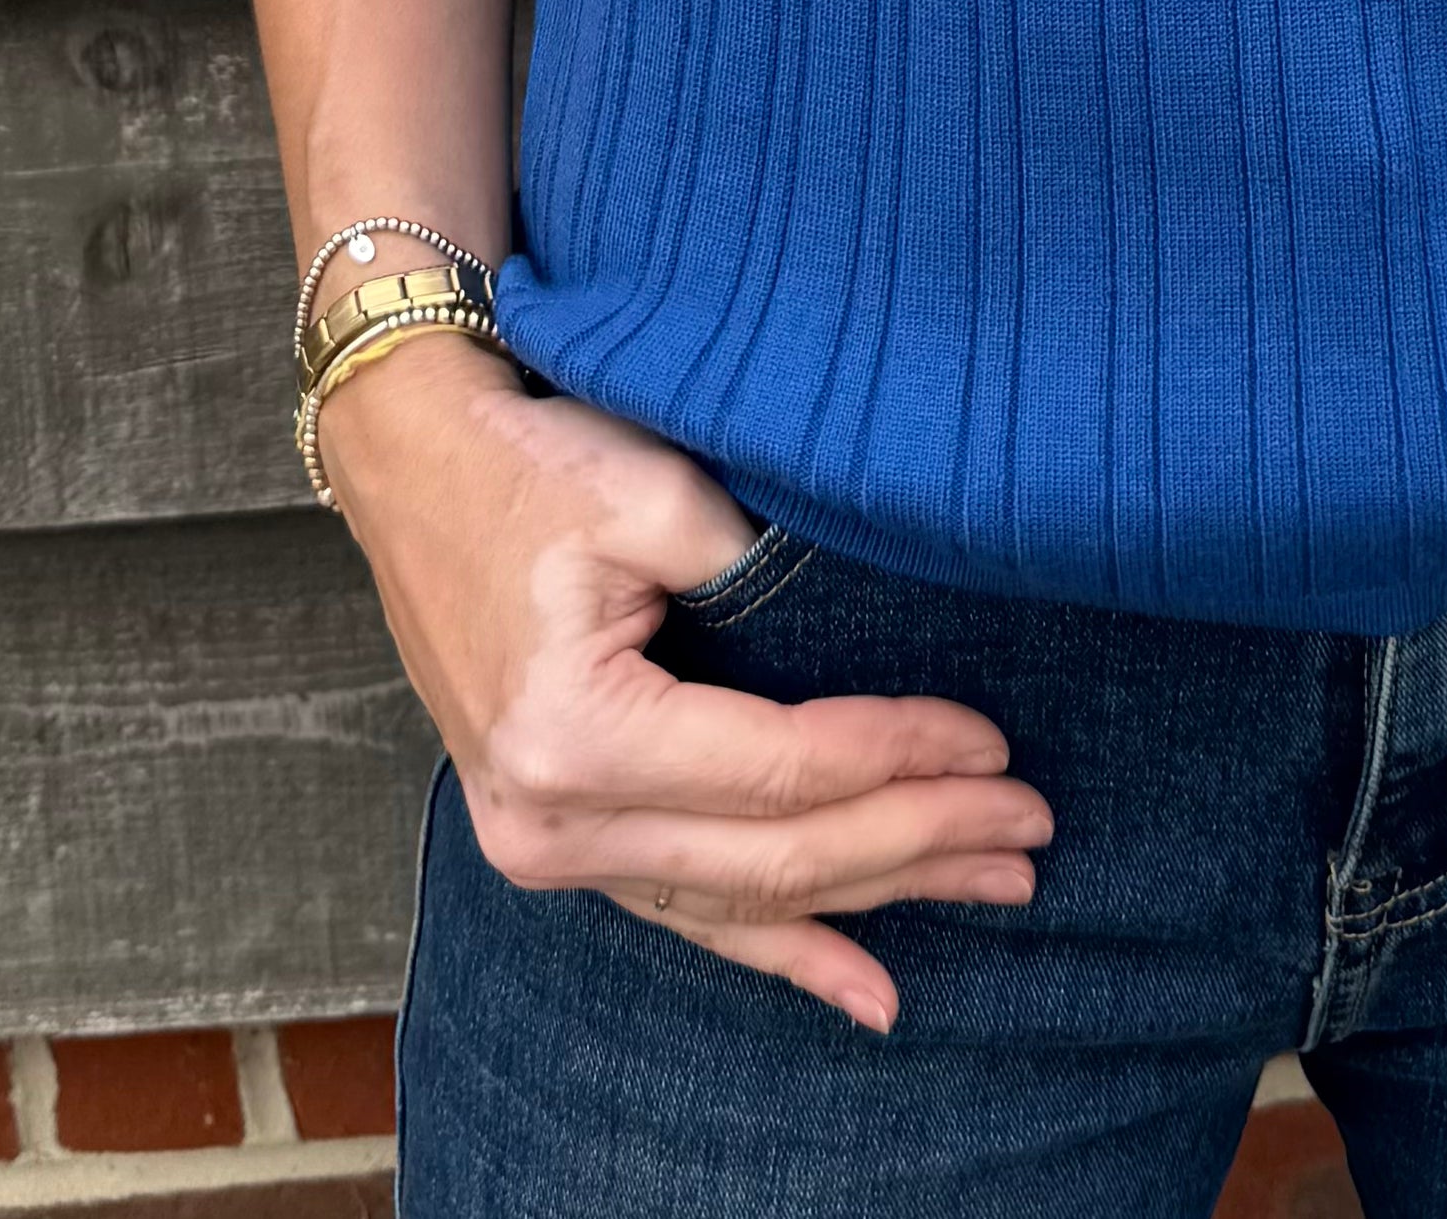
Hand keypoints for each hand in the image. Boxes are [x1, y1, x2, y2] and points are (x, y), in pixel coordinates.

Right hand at [318, 333, 1053, 1030]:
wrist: (416, 467)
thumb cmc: (534, 464)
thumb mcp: (655, 495)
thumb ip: (764, 574)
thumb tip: (885, 637)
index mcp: (574, 737)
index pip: (782, 772)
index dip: (900, 759)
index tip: (998, 749)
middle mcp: (551, 821)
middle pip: (775, 858)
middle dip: (916, 845)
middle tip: (1030, 830)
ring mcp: (545, 846)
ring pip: (743, 900)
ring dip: (873, 900)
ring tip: (989, 890)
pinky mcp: (557, 840)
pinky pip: (687, 912)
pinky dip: (782, 947)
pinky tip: (866, 982)